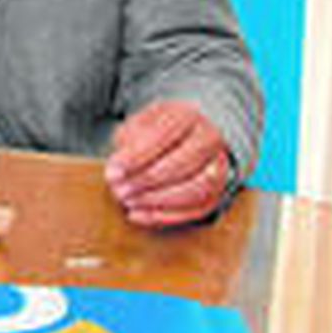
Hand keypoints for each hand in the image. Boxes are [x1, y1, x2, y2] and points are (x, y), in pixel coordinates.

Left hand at [105, 99, 230, 226]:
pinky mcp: (219, 191)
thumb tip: (120, 166)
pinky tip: (139, 215)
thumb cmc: (159, 129)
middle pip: (181, 165)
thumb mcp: (140, 123)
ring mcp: (219, 167)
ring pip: (195, 191)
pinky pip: (197, 210)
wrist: (190, 135)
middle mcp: (210, 139)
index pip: (162, 137)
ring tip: (128, 201)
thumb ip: (130, 139)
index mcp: (187, 115)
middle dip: (145, 181)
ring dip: (157, 201)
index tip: (112, 172)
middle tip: (119, 190)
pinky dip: (165, 216)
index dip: (135, 157)